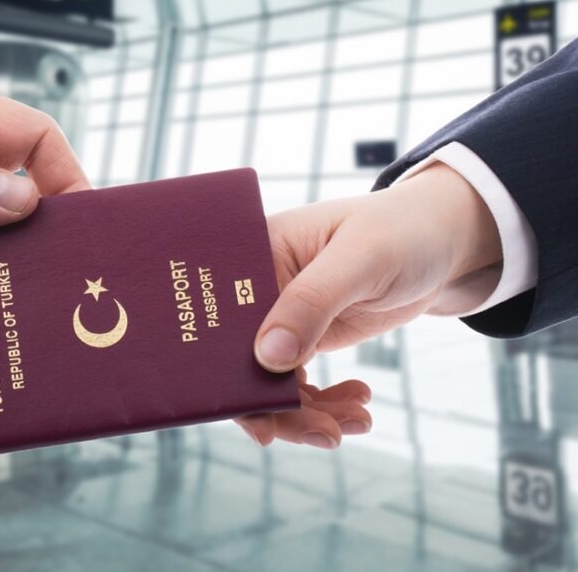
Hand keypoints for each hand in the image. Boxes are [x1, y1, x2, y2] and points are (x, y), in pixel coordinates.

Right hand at [237, 162, 501, 447]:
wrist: (441, 243)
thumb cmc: (399, 231)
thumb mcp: (360, 260)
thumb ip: (312, 303)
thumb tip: (266, 356)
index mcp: (253, 255)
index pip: (223, 319)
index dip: (229, 370)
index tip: (258, 417)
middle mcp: (256, 290)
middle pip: (241, 360)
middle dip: (277, 406)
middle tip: (324, 434)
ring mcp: (279, 317)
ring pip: (271, 382)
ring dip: (308, 412)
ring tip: (355, 423)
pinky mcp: (305, 339)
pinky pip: (299, 385)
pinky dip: (326, 405)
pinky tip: (358, 405)